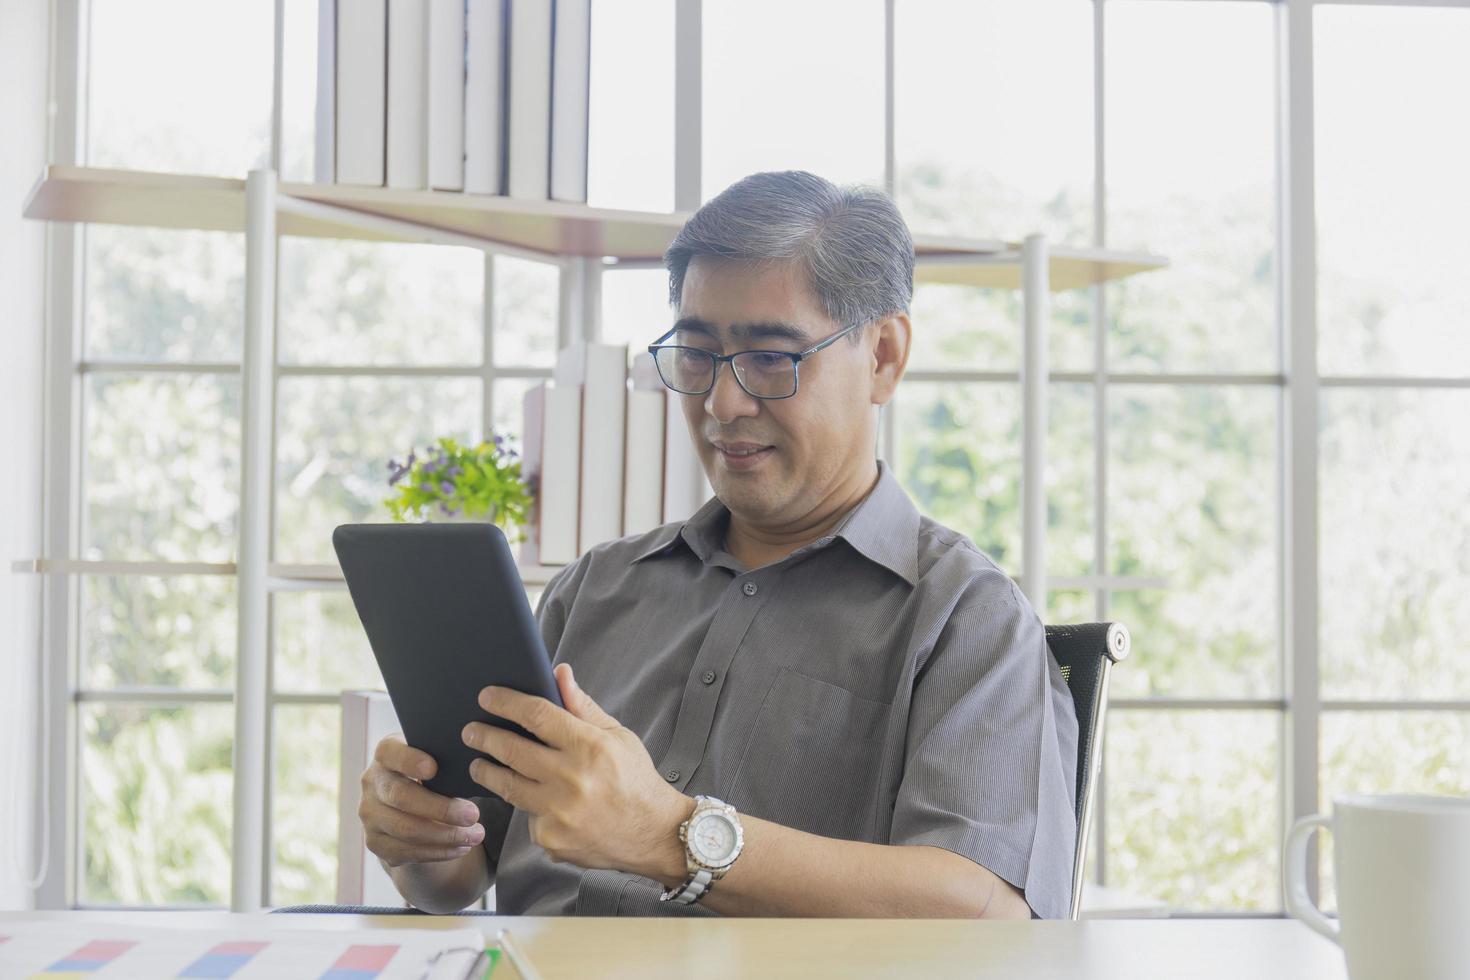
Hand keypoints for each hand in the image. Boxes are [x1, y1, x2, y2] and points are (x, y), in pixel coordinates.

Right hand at [360, 733, 486, 868]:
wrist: (407, 804)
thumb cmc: (429, 774)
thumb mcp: (432, 759)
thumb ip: (444, 760)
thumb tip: (474, 770)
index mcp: (385, 755)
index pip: (390, 752)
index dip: (409, 760)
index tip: (434, 768)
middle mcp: (371, 783)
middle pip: (401, 797)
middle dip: (441, 809)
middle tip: (473, 814)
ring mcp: (369, 815)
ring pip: (406, 829)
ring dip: (445, 836)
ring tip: (475, 835)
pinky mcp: (375, 842)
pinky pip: (407, 852)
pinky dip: (438, 852)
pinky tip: (461, 847)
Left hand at [462, 663, 690, 878]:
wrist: (654, 834)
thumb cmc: (636, 780)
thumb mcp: (617, 736)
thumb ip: (582, 707)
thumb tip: (559, 673)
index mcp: (589, 746)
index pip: (536, 715)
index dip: (506, 703)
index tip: (487, 697)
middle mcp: (572, 779)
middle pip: (511, 750)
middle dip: (483, 736)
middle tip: (470, 730)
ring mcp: (559, 812)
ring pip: (507, 786)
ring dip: (487, 771)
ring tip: (480, 764)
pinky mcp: (552, 839)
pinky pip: (528, 818)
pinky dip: (529, 809)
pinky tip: (535, 803)